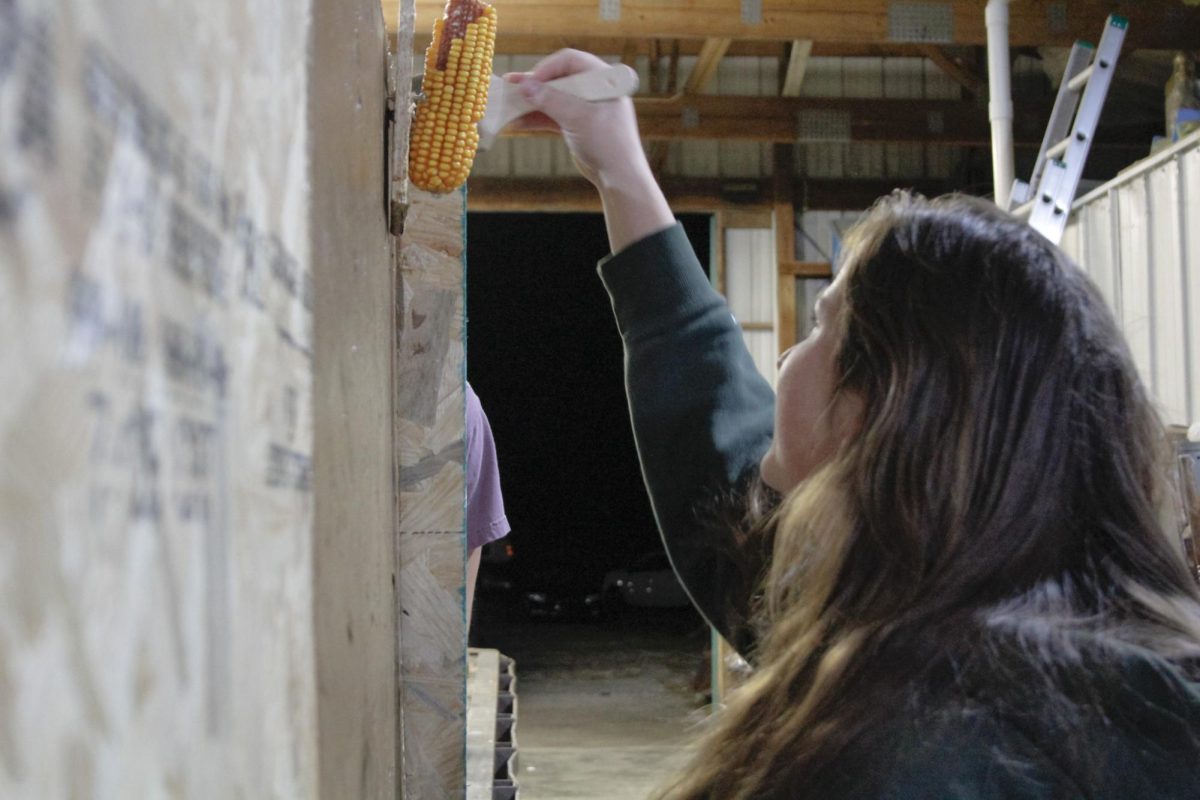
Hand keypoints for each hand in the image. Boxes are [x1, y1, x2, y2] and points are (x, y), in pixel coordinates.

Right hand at [505, 49, 646, 187]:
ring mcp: (583, 108)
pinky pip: (552, 116)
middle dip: (534, 85)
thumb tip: (524, 85)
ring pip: (552, 98)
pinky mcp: (575, 125)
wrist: (618, 177)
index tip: (530, 81)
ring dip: (531, 102)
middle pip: (558, 79)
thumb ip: (551, 100)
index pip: (571, 61)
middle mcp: (593, 90)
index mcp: (602, 79)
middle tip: (510, 85)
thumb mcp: (578, 117)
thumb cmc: (607, 142)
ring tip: (507, 104)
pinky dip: (536, 119)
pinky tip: (517, 122)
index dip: (548, 68)